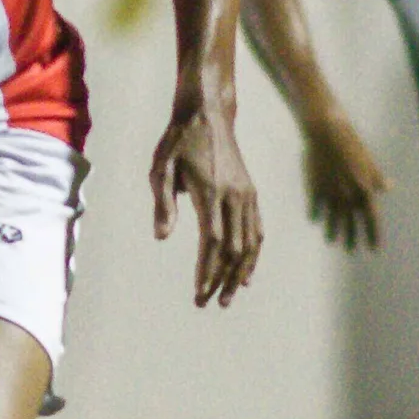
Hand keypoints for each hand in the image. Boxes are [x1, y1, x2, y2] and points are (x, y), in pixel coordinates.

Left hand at [150, 90, 264, 304]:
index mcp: (211, 192)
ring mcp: (247, 195)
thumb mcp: (161, 169)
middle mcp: (234, 196)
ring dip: (240, 273)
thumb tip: (162, 237)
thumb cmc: (179, 142)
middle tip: (210, 303)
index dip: (207, 270)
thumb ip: (163, 204)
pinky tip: (247, 273)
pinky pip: (257, 230)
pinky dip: (254, 254)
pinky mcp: (251, 193)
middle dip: (223, 279)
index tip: (199, 293)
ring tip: (229, 296)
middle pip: (234, 248)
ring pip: (250, 243)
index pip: (213, 241)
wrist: (208, 115)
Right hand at [302, 114, 388, 251]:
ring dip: (333, 232)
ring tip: (333, 241)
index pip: (371, 219)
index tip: (374, 248)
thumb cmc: (351, 144)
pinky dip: (316, 215)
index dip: (373, 235)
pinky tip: (316, 220)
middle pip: (351, 223)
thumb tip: (388, 188)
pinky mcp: (315, 188)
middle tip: (351, 250)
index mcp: (365, 189)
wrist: (327, 133)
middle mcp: (348, 195)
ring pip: (332, 219)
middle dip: (351, 238)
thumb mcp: (369, 161)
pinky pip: (316, 207)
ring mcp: (331, 193)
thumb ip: (378, 178)